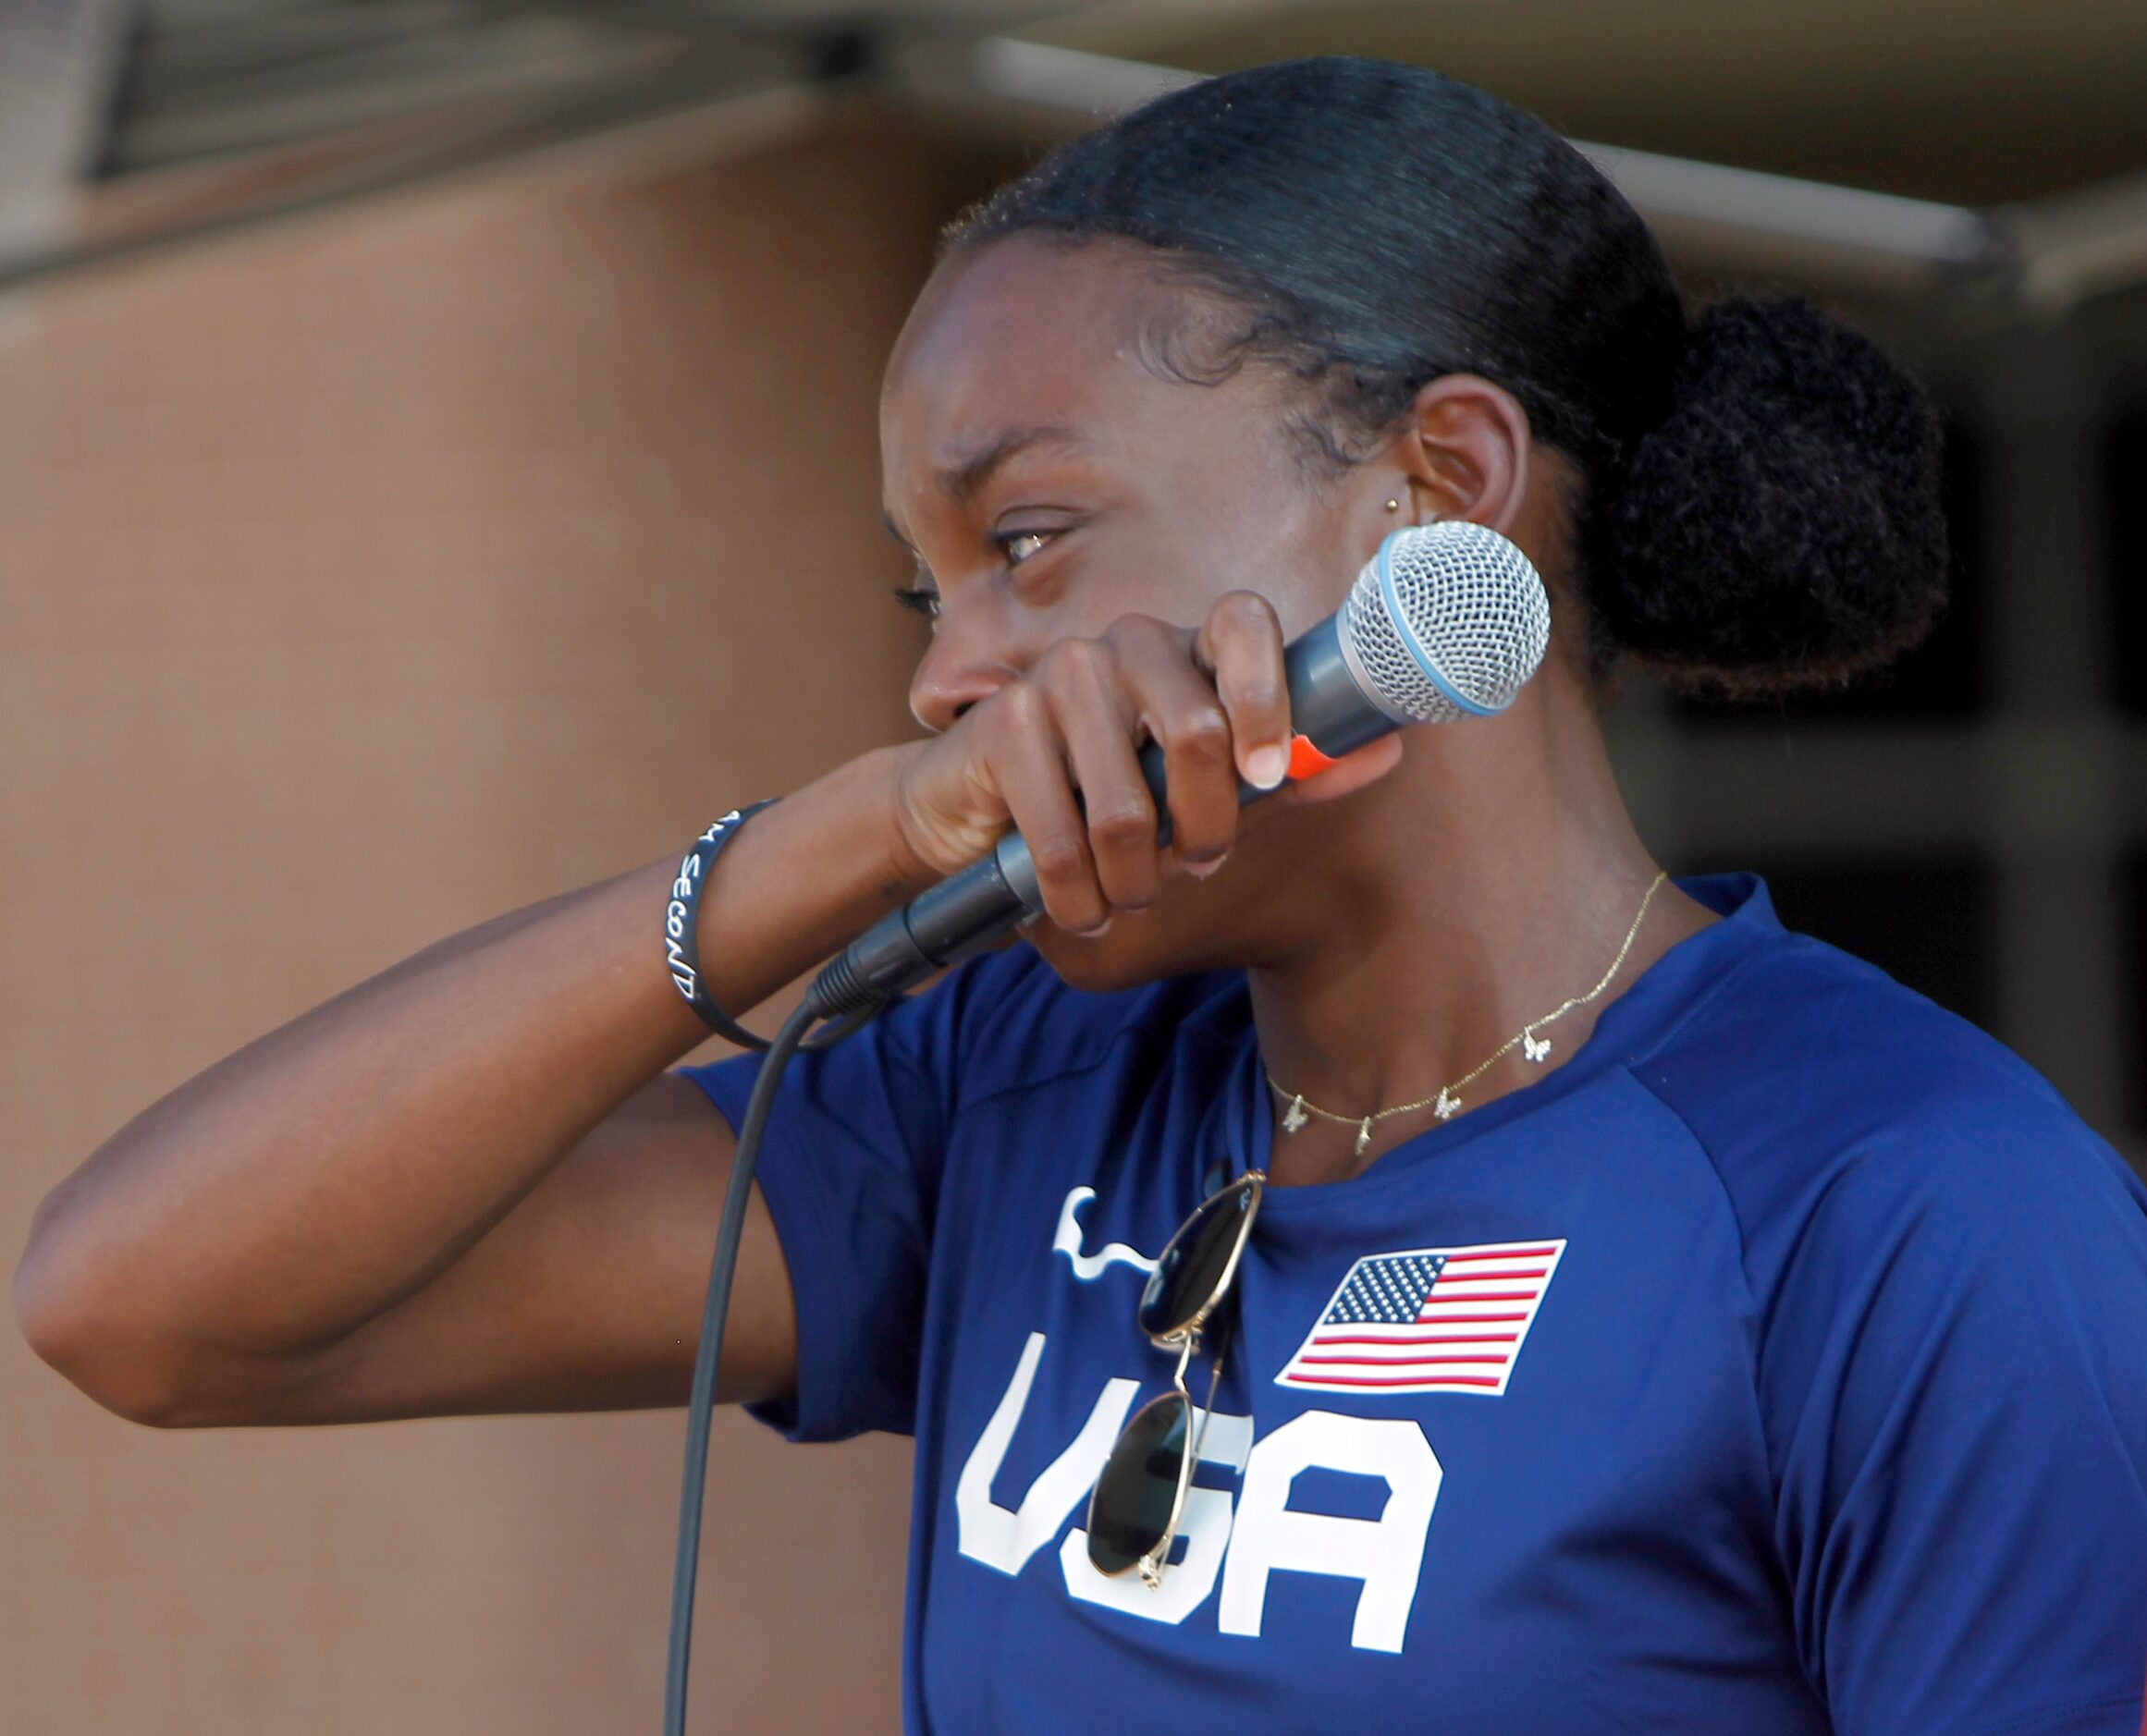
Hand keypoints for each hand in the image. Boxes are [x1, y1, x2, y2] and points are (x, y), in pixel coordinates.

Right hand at [887, 592, 1400, 934]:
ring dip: (1136, 880)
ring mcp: (1058, 676)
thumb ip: (1287, 772)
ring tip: (1128, 895)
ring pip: (1129, 807)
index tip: (1269, 775)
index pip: (1245, 621)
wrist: (970, 815)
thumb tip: (1388, 751)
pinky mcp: (1004, 724)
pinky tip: (1079, 908)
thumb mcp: (1202, 791)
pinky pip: (1064, 839)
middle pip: (1196, 732)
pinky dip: (1078, 897)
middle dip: (1206, 829)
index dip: (1268, 696)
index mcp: (1182, 649)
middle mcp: (1124, 646)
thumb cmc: (1104, 802)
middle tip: (1200, 864)